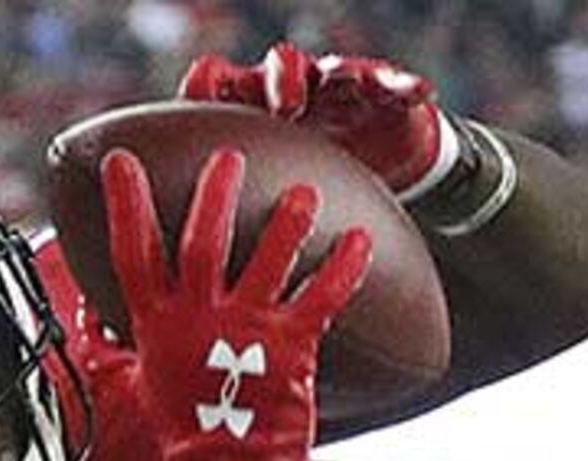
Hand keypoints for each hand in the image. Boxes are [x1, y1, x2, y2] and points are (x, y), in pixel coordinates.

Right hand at [95, 146, 372, 460]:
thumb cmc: (188, 428)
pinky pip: (320, 299)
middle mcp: (199, 320)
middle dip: (214, 195)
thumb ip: (128, 334)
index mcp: (158, 323)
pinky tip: (358, 239)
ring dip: (286, 223)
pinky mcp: (290, 350)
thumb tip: (99, 307)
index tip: (122, 159)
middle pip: (203, 243)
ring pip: (267, 263)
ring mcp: (246, 333)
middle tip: (228, 157)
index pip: (134, 252)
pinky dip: (341, 268)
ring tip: (302, 191)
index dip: (125, 205)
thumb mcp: (144, 375)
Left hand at [180, 44, 458, 198]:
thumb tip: (168, 265)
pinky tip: (419, 91)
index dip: (208, 84)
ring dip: (336, 73)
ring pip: (332, 68)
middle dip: (280, 80)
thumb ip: (220, 213)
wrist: (372, 177)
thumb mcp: (262, 203)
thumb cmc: (302, 193)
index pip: (219, 86)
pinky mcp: (378, 93)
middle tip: (286, 107)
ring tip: (344, 81)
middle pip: (276, 69)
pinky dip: (403, 83)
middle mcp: (289, 94)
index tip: (201, 95)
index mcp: (249, 113)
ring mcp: (335, 90)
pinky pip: (390, 81)